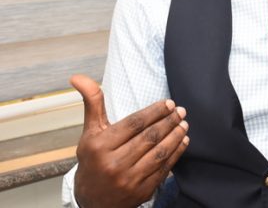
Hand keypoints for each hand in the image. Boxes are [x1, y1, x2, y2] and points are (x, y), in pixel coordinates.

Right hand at [70, 75, 188, 207]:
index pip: (134, 124)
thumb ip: (92, 103)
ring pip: (159, 152)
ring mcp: (128, 179)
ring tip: (184, 124)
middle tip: (181, 111)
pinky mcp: (141, 192)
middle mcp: (113, 163)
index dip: (154, 112)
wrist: (92, 201)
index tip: (168, 103)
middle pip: (149, 137)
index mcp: (100, 146)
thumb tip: (78, 76)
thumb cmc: (93, 160)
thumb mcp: (90, 132)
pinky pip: (163, 169)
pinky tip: (182, 142)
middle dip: (169, 121)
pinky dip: (176, 154)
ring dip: (175, 136)